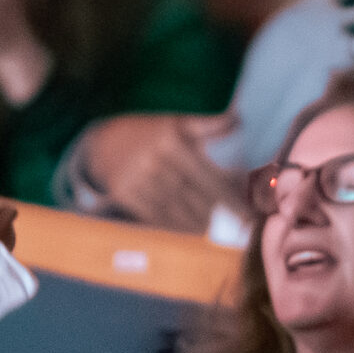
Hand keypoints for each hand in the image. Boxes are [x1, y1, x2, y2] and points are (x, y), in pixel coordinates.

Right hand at [79, 112, 238, 231]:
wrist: (106, 141)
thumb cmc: (153, 131)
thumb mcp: (178, 121)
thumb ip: (209, 125)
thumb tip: (238, 122)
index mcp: (170, 141)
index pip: (206, 175)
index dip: (228, 196)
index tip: (247, 212)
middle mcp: (152, 161)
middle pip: (191, 194)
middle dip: (217, 212)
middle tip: (239, 225)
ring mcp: (135, 179)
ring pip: (173, 208)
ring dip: (197, 222)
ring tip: (217, 230)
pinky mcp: (122, 193)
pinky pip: (152, 214)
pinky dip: (173, 225)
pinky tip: (190, 231)